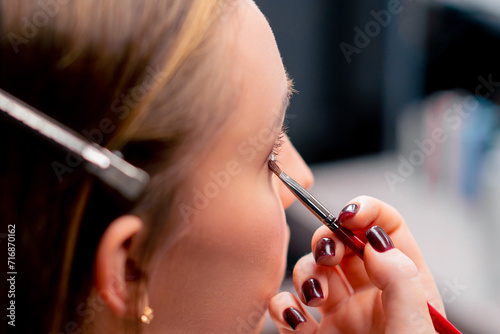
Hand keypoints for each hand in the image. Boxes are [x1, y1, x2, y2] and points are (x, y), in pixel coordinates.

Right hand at [269, 196, 443, 332]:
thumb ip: (400, 281)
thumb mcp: (415, 330)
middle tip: (328, 250)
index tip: (347, 216)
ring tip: (314, 296)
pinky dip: (283, 305)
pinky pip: (287, 304)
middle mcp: (366, 290)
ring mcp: (335, 309)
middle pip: (340, 240)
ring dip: (306, 272)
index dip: (367, 211)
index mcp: (401, 281)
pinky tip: (296, 319)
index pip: (386, 226)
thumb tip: (376, 242)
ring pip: (310, 267)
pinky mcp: (310, 330)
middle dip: (328, 237)